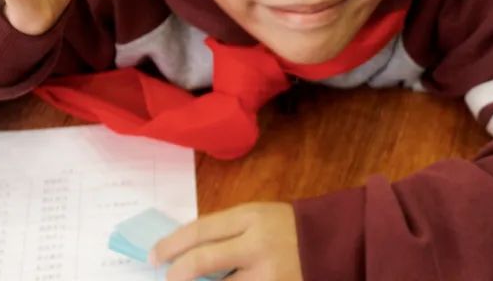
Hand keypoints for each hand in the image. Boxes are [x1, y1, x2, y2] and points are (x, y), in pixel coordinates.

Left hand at [151, 202, 302, 280]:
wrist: (338, 244)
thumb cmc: (290, 228)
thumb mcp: (259, 218)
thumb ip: (227, 233)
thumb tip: (186, 254)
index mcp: (251, 217)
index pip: (199, 231)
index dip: (170, 245)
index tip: (153, 256)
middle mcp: (256, 246)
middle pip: (202, 262)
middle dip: (177, 275)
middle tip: (168, 279)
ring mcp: (267, 275)